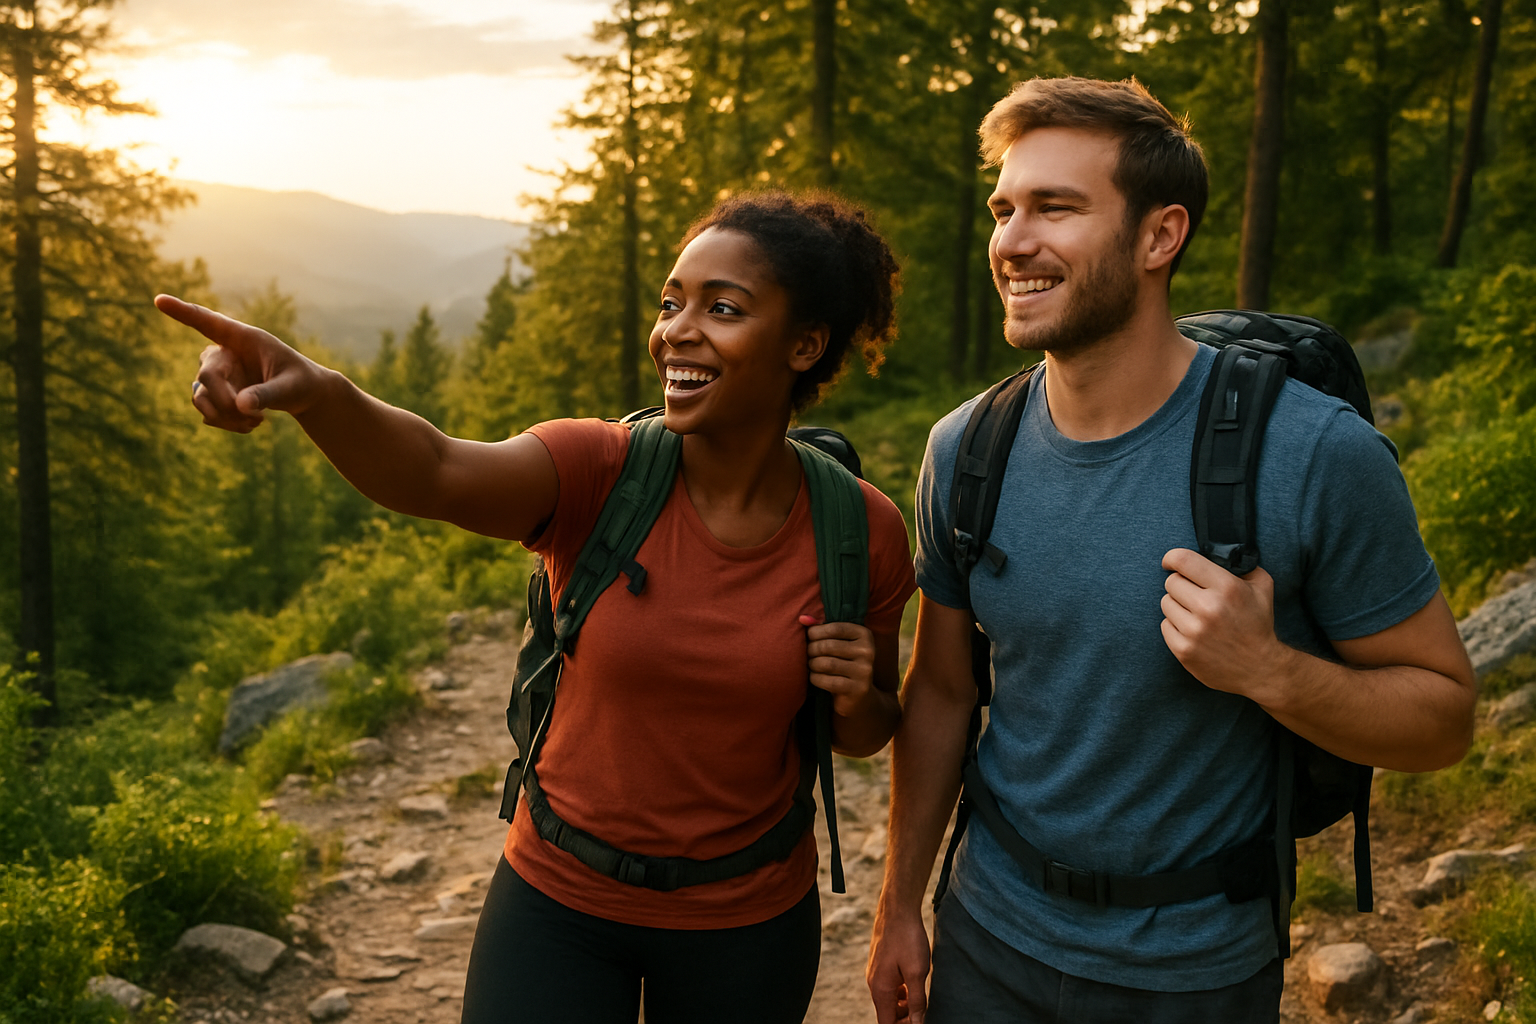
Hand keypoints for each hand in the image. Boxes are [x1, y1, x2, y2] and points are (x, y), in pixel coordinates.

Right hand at [156, 294, 327, 432]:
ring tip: (256, 424)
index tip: (159, 299)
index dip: (183, 312)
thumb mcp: (291, 388)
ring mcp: (218, 373)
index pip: (208, 322)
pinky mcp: (216, 393)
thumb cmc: (301, 382)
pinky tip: (250, 425)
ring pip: (201, 396)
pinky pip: (206, 410)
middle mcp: (225, 353)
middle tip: (253, 418)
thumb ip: (268, 394)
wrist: (303, 396)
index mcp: (244, 338)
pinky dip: (225, 422)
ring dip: (223, 416)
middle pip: (207, 374)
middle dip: (225, 401)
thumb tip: (239, 406)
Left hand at [802, 616, 876, 716]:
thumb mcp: (838, 643)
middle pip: (828, 646)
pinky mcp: (857, 689)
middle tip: (808, 654)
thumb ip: (821, 628)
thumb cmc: (843, 663)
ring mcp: (864, 671)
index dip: (816, 632)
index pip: (835, 628)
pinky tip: (815, 677)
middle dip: (812, 649)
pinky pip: (827, 681)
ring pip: (826, 663)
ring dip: (812, 664)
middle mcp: (868, 651)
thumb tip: (802, 618)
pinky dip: (815, 678)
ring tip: (811, 665)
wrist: (860, 696)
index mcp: (865, 635)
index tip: (809, 637)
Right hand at [867, 902, 931, 1023]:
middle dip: (904, 1019)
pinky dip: (901, 992)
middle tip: (923, 1015)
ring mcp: (876, 972)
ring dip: (904, 1006)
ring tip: (921, 1000)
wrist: (897, 908)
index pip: (886, 1023)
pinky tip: (914, 984)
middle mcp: (874, 983)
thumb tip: (917, 1023)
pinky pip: (889, 986)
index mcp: (880, 989)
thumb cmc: (907, 938)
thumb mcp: (917, 972)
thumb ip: (917, 1001)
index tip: (917, 1023)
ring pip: (889, 999)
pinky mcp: (881, 963)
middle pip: (887, 1013)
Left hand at [1159, 547, 1292, 701]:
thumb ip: (1240, 565)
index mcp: (1227, 588)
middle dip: (1181, 585)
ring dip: (1177, 605)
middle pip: (1171, 582)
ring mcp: (1194, 631)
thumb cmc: (1259, 624)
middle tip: (1194, 594)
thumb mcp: (1262, 587)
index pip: (1183, 560)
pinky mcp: (1183, 650)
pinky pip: (1165, 625)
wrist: (1261, 668)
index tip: (1170, 562)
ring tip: (1196, 614)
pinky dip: (1175, 625)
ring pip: (1166, 603)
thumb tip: (1217, 551)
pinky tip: (1193, 630)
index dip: (1171, 558)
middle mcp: (1208, 608)